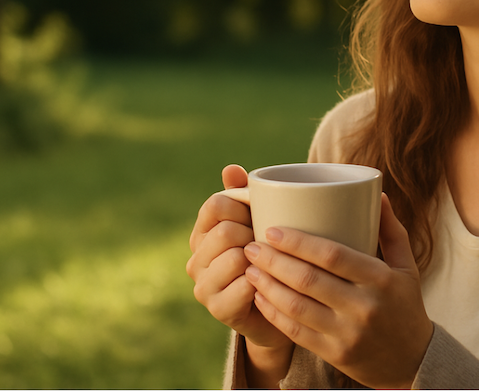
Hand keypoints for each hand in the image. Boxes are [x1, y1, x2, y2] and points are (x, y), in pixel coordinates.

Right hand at [186, 165, 292, 354]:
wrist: (282, 305)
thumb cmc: (270, 256)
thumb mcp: (260, 220)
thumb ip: (244, 194)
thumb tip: (231, 168)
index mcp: (203, 232)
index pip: (215, 205)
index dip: (244, 206)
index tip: (260, 216)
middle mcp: (196, 259)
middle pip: (225, 231)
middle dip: (254, 235)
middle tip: (268, 245)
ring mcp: (203, 286)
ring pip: (234, 257)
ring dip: (260, 259)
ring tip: (269, 264)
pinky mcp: (218, 309)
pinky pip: (244, 285)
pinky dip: (263, 281)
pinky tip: (269, 284)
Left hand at [243, 194, 433, 388]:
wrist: (413, 360)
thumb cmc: (405, 305)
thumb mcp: (406, 267)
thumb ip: (391, 230)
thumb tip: (377, 194)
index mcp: (380, 279)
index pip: (333, 256)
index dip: (298, 242)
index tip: (272, 230)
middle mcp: (363, 307)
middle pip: (308, 280)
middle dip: (274, 261)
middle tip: (252, 246)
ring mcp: (347, 334)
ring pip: (297, 307)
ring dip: (267, 286)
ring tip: (249, 269)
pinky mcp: (335, 354)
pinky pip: (296, 332)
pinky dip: (273, 313)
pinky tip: (260, 297)